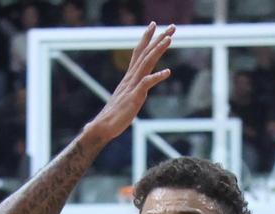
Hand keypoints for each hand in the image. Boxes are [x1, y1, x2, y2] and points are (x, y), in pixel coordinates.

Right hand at [85, 22, 173, 142]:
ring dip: (158, 50)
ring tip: (169, 39)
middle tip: (172, 26)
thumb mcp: (124, 99)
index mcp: (129, 77)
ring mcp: (132, 86)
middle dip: (158, 38)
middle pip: (145, 53)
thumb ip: (131, 91)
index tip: (153, 25)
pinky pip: (146, 84)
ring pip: (146, 63)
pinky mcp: (134, 97)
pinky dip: (156, 77)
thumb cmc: (113, 116)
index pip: (138, 53)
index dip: (146, 38)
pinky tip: (167, 72)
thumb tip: (137, 88)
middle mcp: (131, 78)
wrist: (102, 127)